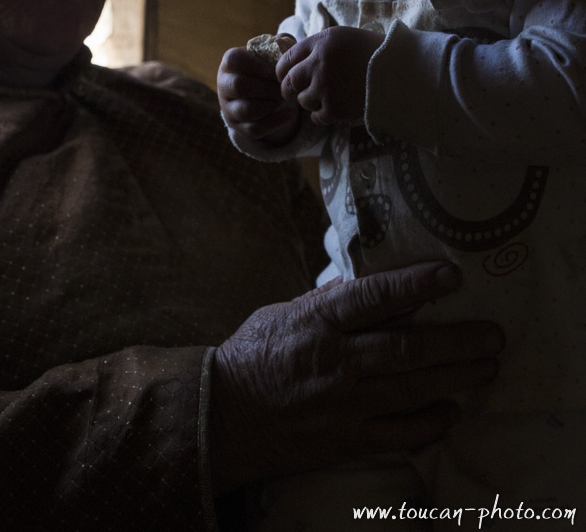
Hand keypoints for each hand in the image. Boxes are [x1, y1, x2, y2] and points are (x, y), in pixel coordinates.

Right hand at [209, 262, 503, 491]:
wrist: (223, 418)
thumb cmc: (252, 357)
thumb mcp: (282, 313)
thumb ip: (326, 302)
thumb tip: (367, 286)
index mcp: (318, 322)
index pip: (374, 297)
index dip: (416, 284)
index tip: (452, 275)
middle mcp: (337, 362)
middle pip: (408, 348)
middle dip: (457, 341)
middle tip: (493, 334)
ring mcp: (345, 405)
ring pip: (413, 390)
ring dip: (457, 378)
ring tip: (488, 366)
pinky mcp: (347, 440)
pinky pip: (400, 433)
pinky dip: (431, 423)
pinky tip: (452, 411)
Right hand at [217, 47, 300, 144]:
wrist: (259, 95)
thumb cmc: (266, 69)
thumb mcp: (271, 54)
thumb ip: (280, 43)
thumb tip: (285, 41)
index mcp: (229, 63)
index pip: (234, 59)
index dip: (257, 64)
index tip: (274, 69)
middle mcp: (224, 85)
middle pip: (240, 86)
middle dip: (267, 87)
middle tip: (282, 86)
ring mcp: (229, 108)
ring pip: (246, 110)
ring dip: (270, 104)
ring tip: (284, 98)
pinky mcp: (238, 127)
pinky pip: (255, 128)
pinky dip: (277, 121)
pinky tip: (291, 112)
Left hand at [277, 26, 382, 124]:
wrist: (401, 71)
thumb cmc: (371, 52)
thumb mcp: (341, 38)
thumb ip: (316, 47)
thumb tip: (291, 61)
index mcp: (321, 42)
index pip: (287, 58)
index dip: (282, 71)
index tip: (285, 77)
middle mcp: (320, 64)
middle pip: (288, 82)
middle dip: (288, 89)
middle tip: (294, 93)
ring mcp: (326, 87)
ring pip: (302, 101)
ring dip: (309, 101)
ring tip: (325, 97)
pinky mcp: (336, 108)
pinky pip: (316, 117)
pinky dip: (321, 116)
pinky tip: (331, 109)